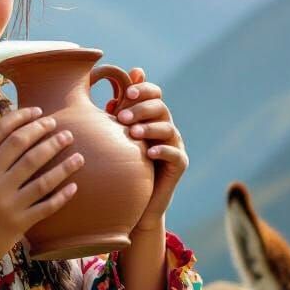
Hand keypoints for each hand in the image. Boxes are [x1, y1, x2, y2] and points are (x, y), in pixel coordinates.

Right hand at [0, 106, 83, 272]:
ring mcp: (5, 201)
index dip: (23, 117)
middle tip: (60, 126)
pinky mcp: (18, 222)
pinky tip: (74, 185)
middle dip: (45, 131)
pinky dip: (63, 194)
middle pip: (23, 144)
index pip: (2, 130)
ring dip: (62, 159)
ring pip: (41, 173)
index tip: (39, 112)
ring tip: (75, 149)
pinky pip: (47, 204)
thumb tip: (15, 132)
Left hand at [105, 66, 188, 228]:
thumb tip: (109, 100)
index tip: (127, 93)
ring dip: (149, 128)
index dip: (143, 89)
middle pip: (160, 108)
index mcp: (152, 117)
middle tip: (122, 117)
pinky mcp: (180, 164)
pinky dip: (163, 151)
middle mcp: (166, 127)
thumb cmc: (124, 165)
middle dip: (141, 109)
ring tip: (133, 133)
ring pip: (168, 128)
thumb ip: (117, 119)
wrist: (138, 200)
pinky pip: (175, 154)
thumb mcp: (118, 139)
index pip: (154, 94)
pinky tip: (149, 153)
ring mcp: (175, 145)